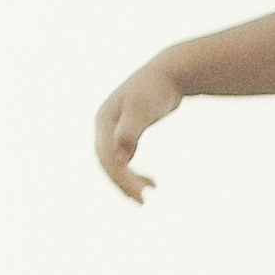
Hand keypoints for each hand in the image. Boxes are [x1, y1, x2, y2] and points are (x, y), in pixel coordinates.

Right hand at [95, 60, 182, 201]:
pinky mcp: (128, 134)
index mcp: (103, 121)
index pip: (107, 156)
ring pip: (116, 164)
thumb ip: (131, 127)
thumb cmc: (157, 88)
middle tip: (143, 202)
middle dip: (123, 183)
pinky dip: (135, 173)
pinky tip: (153, 184)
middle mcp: (105, 127)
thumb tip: (120, 148)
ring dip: (129, 181)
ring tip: (148, 196)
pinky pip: (126, 160)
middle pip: (108, 163)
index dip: (121, 178)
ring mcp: (115, 130)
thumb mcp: (143, 106)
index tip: (140, 195)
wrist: (171, 73)